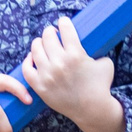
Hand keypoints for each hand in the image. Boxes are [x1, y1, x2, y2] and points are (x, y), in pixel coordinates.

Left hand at [24, 16, 123, 131]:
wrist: (92, 109)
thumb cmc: (100, 85)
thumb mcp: (105, 63)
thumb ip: (96, 51)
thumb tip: (91, 43)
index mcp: (76, 54)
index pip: (65, 28)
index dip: (64, 22)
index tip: (63, 22)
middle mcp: (60, 63)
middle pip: (47, 35)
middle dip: (51, 32)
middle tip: (53, 33)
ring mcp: (47, 75)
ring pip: (35, 48)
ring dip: (39, 43)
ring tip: (43, 44)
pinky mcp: (40, 86)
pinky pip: (27, 69)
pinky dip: (28, 60)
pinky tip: (33, 58)